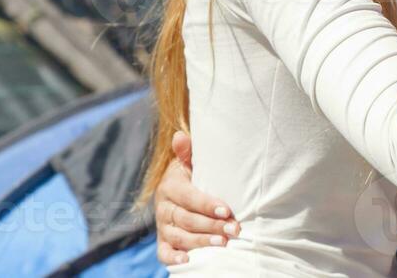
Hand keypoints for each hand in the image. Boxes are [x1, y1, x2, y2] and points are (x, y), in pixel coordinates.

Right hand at [155, 130, 238, 266]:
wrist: (175, 189)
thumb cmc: (191, 173)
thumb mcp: (188, 161)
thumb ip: (187, 152)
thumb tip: (180, 136)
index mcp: (170, 186)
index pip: (189, 197)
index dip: (207, 204)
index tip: (226, 210)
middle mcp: (163, 208)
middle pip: (186, 219)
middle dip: (211, 226)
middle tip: (234, 230)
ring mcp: (162, 226)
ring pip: (179, 237)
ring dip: (201, 241)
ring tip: (223, 243)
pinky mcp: (163, 241)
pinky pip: (164, 253)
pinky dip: (173, 259)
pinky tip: (187, 262)